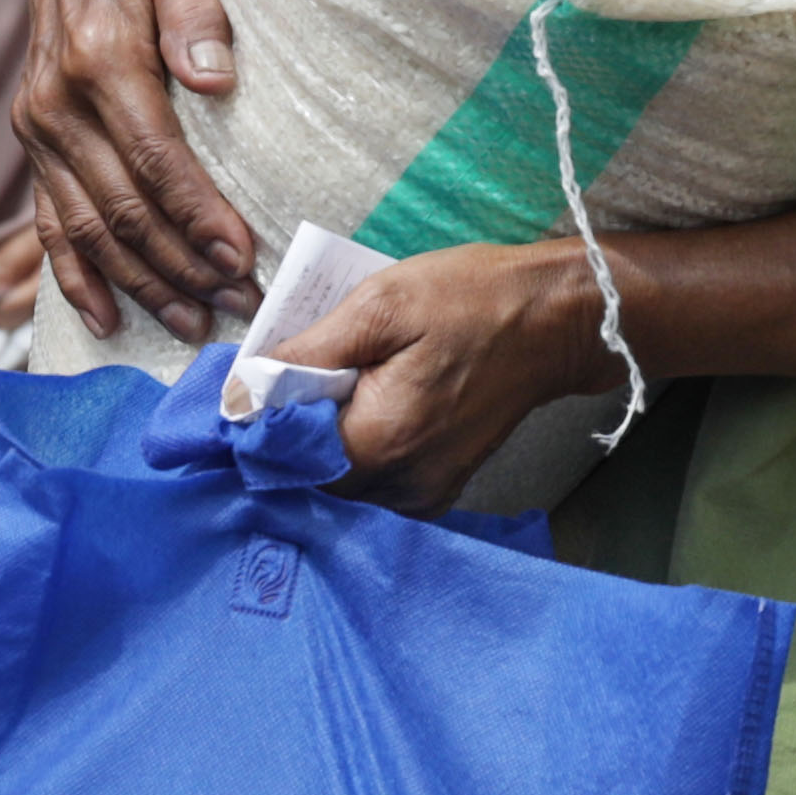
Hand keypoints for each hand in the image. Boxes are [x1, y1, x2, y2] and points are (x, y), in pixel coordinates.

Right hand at [15, 0, 254, 341]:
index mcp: (97, 60)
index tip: (243, 258)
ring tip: (195, 325)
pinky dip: (75, 278)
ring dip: (141, 284)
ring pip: (89, 229)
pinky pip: (48, 224)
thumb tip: (214, 79)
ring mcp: (38, 130)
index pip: (155, 159)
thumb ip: (198, 12)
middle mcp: (55, 104)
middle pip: (122, 208)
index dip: (198, 216)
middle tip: (242, 306)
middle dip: (182, 267)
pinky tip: (107, 320)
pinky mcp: (34, 145)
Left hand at [274, 241, 613, 511]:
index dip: (261, 425)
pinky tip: (366, 408)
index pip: (284, 460)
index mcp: (380, 442)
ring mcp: (425, 494)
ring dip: (325, 444)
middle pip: (310, 480)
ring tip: (337, 389)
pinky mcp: (439, 489)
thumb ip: (306, 354)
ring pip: (342, 486)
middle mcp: (401, 485)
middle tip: (301, 378)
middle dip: (292, 434)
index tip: (260, 386)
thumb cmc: (472, 301)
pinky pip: (375, 486)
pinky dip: (358, 454)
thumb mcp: (380, 306)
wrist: (556, 321)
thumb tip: (239, 394)